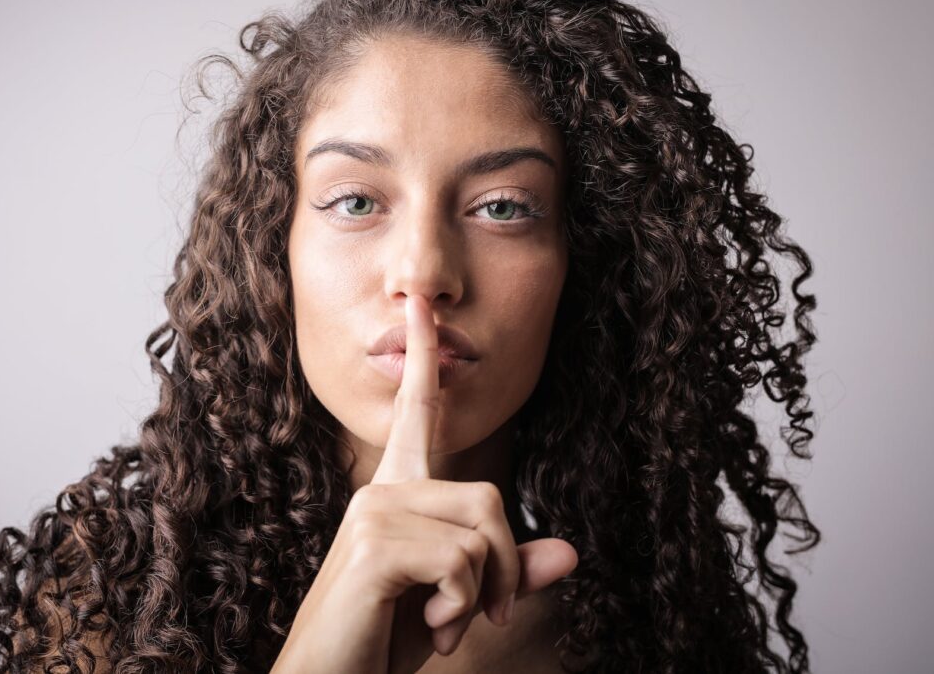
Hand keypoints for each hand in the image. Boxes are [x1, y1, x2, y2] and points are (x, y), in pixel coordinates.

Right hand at [271, 295, 577, 673]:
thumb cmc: (384, 641)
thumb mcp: (459, 603)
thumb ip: (508, 574)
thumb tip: (572, 553)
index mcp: (397, 494)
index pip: (416, 411)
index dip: (423, 357)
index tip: (420, 305)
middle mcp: (382, 491)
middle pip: (489, 497)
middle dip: (503, 569)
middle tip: (477, 617)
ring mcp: (375, 513)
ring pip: (482, 532)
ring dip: (481, 596)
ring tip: (442, 624)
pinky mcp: (374, 544)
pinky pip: (463, 563)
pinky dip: (462, 609)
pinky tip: (428, 628)